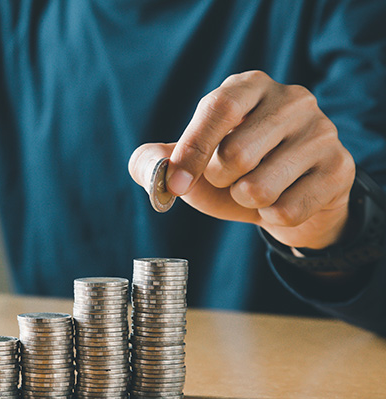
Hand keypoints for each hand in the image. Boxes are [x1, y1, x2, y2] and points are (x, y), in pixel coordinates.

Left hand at [129, 70, 355, 249]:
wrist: (288, 198)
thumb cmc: (231, 172)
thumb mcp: (190, 163)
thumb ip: (156, 160)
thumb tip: (152, 166)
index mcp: (248, 86)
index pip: (219, 109)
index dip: (191, 151)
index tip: (175, 184)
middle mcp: (292, 99)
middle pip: (235, 154)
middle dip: (219, 181)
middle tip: (230, 178)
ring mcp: (322, 132)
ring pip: (259, 188)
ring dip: (245, 201)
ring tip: (256, 188)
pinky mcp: (340, 169)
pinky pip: (285, 211)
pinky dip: (271, 217)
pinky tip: (283, 199)